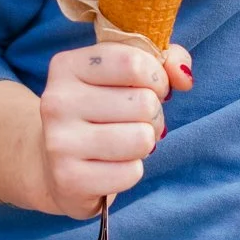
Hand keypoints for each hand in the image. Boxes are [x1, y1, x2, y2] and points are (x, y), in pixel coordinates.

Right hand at [34, 41, 194, 218]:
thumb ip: (163, 60)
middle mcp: (57, 101)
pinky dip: (131, 170)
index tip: (151, 87)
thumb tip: (184, 77)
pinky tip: (112, 165)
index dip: (156, 77)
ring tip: (127, 141)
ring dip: (145, 142)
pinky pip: (131, 172)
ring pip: (141, 138)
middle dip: (153, 113)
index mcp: (67, 65)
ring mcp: (60, 142)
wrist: (55, 164)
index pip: (133, 63)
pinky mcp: (70, 179)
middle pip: (143, 102)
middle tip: (137, 120)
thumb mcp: (124, 74)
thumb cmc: (99, 110)